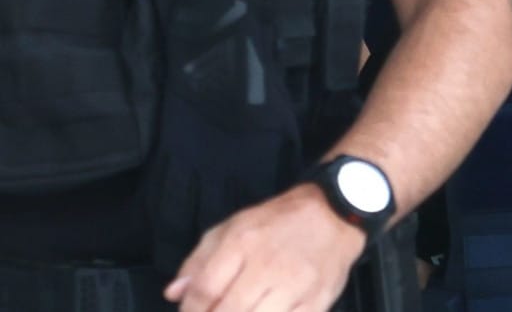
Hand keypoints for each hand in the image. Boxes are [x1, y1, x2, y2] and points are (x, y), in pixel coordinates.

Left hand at [164, 182, 366, 310]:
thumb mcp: (232, 227)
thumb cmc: (278, 223)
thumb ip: (199, 261)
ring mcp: (296, 285)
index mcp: (243, 243)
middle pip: (227, 311)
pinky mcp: (317, 301)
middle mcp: (269, 265)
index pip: (204, 290)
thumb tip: (173, 293)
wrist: (335, 213)